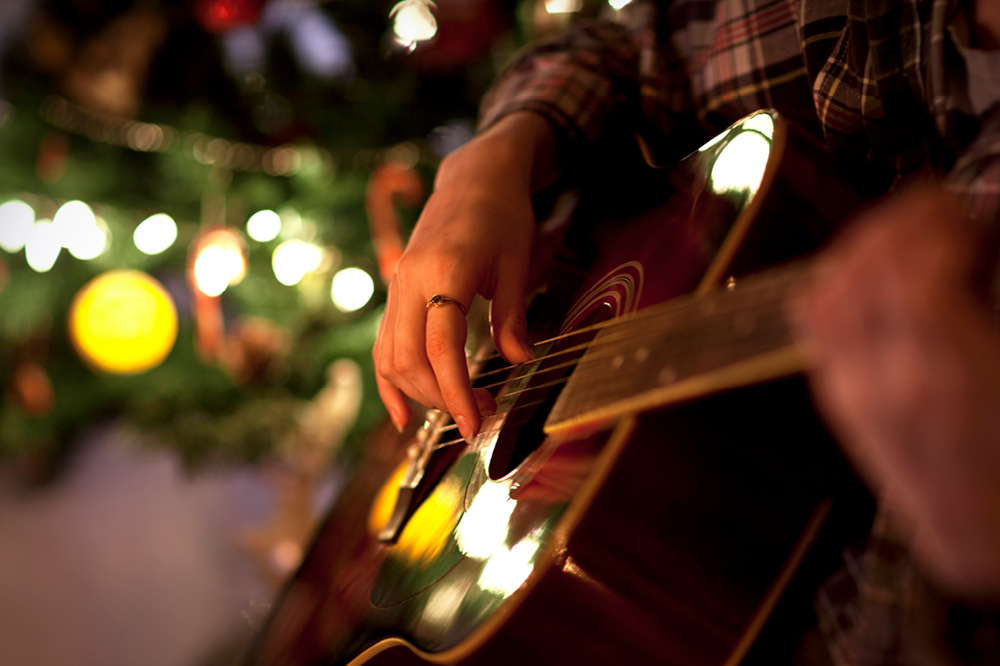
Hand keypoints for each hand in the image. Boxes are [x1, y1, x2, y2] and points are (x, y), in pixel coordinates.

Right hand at [373, 113, 558, 440]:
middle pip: (409, 359)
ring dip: (420, 394)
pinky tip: (403, 416)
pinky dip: (390, 383)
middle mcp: (409, 281)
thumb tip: (520, 361)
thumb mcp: (517, 262)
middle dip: (441, 398)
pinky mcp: (395, 295)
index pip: (441, 347)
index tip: (474, 423)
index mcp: (443, 271)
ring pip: (390, 358)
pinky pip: (383, 347)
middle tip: (481, 415)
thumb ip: (512, 315)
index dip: (455, 391)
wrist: (473, 178)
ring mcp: (397, 288)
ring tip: (459, 410)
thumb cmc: (502, 215)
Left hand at [793, 189, 999, 598]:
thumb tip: (973, 241)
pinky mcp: (837, 400)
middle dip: (901, 220)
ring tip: (905, 227)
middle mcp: (882, 379)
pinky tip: (866, 268)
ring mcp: (850, 391)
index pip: (914, 269)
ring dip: (862, 244)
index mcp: (944, 373)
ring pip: (827, 291)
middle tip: (941, 206)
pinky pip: (814, 324)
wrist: (983, 541)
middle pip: (862, 271)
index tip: (968, 207)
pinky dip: (834, 281)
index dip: (940, 222)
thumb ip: (990, 299)